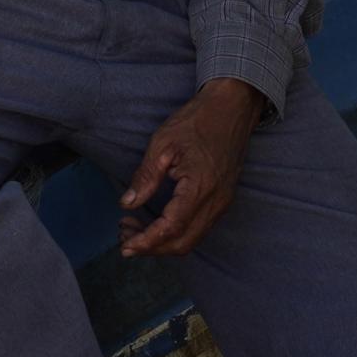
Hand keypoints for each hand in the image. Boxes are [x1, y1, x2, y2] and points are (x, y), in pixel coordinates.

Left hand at [119, 79, 264, 257]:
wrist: (232, 108)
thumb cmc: (197, 121)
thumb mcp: (162, 144)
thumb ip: (145, 177)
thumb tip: (127, 204)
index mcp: (200, 187)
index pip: (171, 228)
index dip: (147, 242)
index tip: (125, 247)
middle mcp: (216, 201)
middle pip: (183, 242)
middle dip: (152, 248)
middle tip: (124, 240)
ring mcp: (223, 202)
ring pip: (192, 238)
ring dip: (162, 242)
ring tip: (133, 228)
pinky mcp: (223, 199)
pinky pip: (199, 227)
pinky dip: (176, 232)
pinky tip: (155, 221)